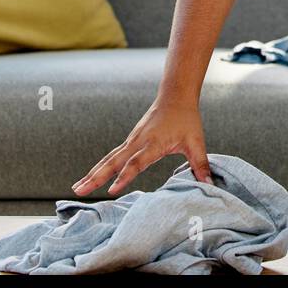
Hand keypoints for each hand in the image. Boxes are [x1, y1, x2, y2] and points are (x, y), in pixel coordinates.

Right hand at [71, 95, 212, 195]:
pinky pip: (112, 155)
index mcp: (153, 143)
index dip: (124, 177)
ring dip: (93, 172)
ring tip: (78, 187)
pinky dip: (100, 166)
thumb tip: (209, 183)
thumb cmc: (186, 118)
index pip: (136, 163)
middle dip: (96, 177)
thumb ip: (200, 164)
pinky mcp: (131, 140)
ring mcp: (132, 140)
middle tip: (79, 191)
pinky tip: (92, 175)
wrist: (175, 95)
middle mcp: (138, 142)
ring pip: (109, 159)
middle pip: (113, 162)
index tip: (111, 191)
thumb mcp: (196, 142)